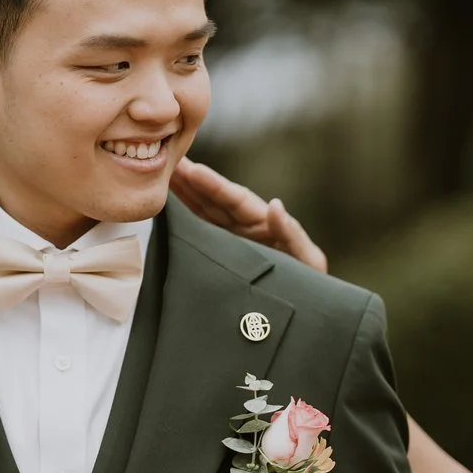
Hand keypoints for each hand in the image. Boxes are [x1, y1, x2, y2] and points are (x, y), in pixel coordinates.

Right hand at [170, 158, 327, 272]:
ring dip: (183, 195)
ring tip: (160, 176)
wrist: (304, 312)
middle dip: (190, 181)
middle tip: (165, 160)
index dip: (213, 185)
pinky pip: (200, 236)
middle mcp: (244, 228)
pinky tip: (166, 210)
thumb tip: (275, 205)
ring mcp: (230, 241)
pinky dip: (184, 221)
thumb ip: (292, 234)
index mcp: (263, 224)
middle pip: (213, 200)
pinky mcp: (221, 259)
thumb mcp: (308, 260)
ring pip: (203, 214)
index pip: (235, 200)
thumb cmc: (311, 286)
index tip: (192, 170)